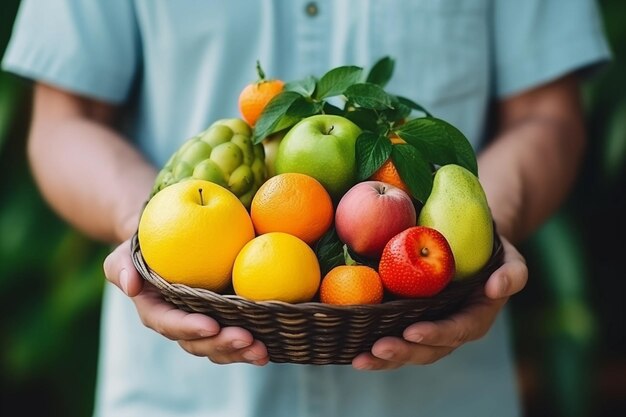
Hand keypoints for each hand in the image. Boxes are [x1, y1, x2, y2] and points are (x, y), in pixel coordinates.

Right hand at [103, 239, 268, 365]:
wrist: (167, 241)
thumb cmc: (143, 247)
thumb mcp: (124, 253)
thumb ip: (120, 267)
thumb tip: (131, 286)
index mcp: (157, 312)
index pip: (170, 324)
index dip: (189, 328)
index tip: (210, 325)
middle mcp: (181, 324)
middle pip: (199, 343)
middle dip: (222, 345)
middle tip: (246, 339)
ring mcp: (204, 323)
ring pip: (220, 346)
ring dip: (241, 351)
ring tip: (261, 351)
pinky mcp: (224, 318)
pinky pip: (236, 335)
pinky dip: (252, 343)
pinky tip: (272, 345)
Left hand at [352, 236, 526, 370]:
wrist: (471, 247)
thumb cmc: (491, 253)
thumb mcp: (510, 259)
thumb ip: (513, 274)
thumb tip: (496, 287)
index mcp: (474, 318)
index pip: (457, 331)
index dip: (436, 334)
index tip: (413, 332)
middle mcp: (450, 329)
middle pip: (428, 349)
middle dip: (403, 352)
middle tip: (378, 349)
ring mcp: (429, 328)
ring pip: (408, 350)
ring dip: (384, 358)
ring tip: (359, 358)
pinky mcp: (408, 321)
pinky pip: (392, 336)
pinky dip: (373, 346)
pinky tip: (350, 347)